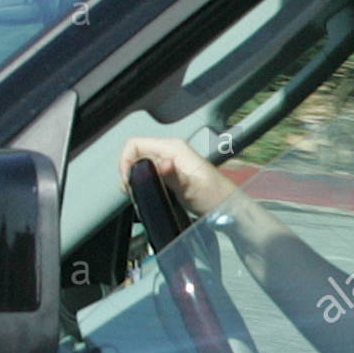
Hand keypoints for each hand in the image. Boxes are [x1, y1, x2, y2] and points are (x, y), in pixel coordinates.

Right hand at [118, 137, 235, 215]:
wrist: (227, 208)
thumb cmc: (215, 197)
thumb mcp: (192, 187)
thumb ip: (175, 175)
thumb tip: (163, 163)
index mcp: (173, 148)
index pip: (135, 144)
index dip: (125, 162)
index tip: (128, 182)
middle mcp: (170, 151)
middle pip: (135, 155)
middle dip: (129, 173)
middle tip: (134, 191)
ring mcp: (170, 162)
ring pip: (140, 165)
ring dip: (135, 179)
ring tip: (141, 194)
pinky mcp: (170, 174)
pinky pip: (148, 174)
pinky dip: (143, 184)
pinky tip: (148, 195)